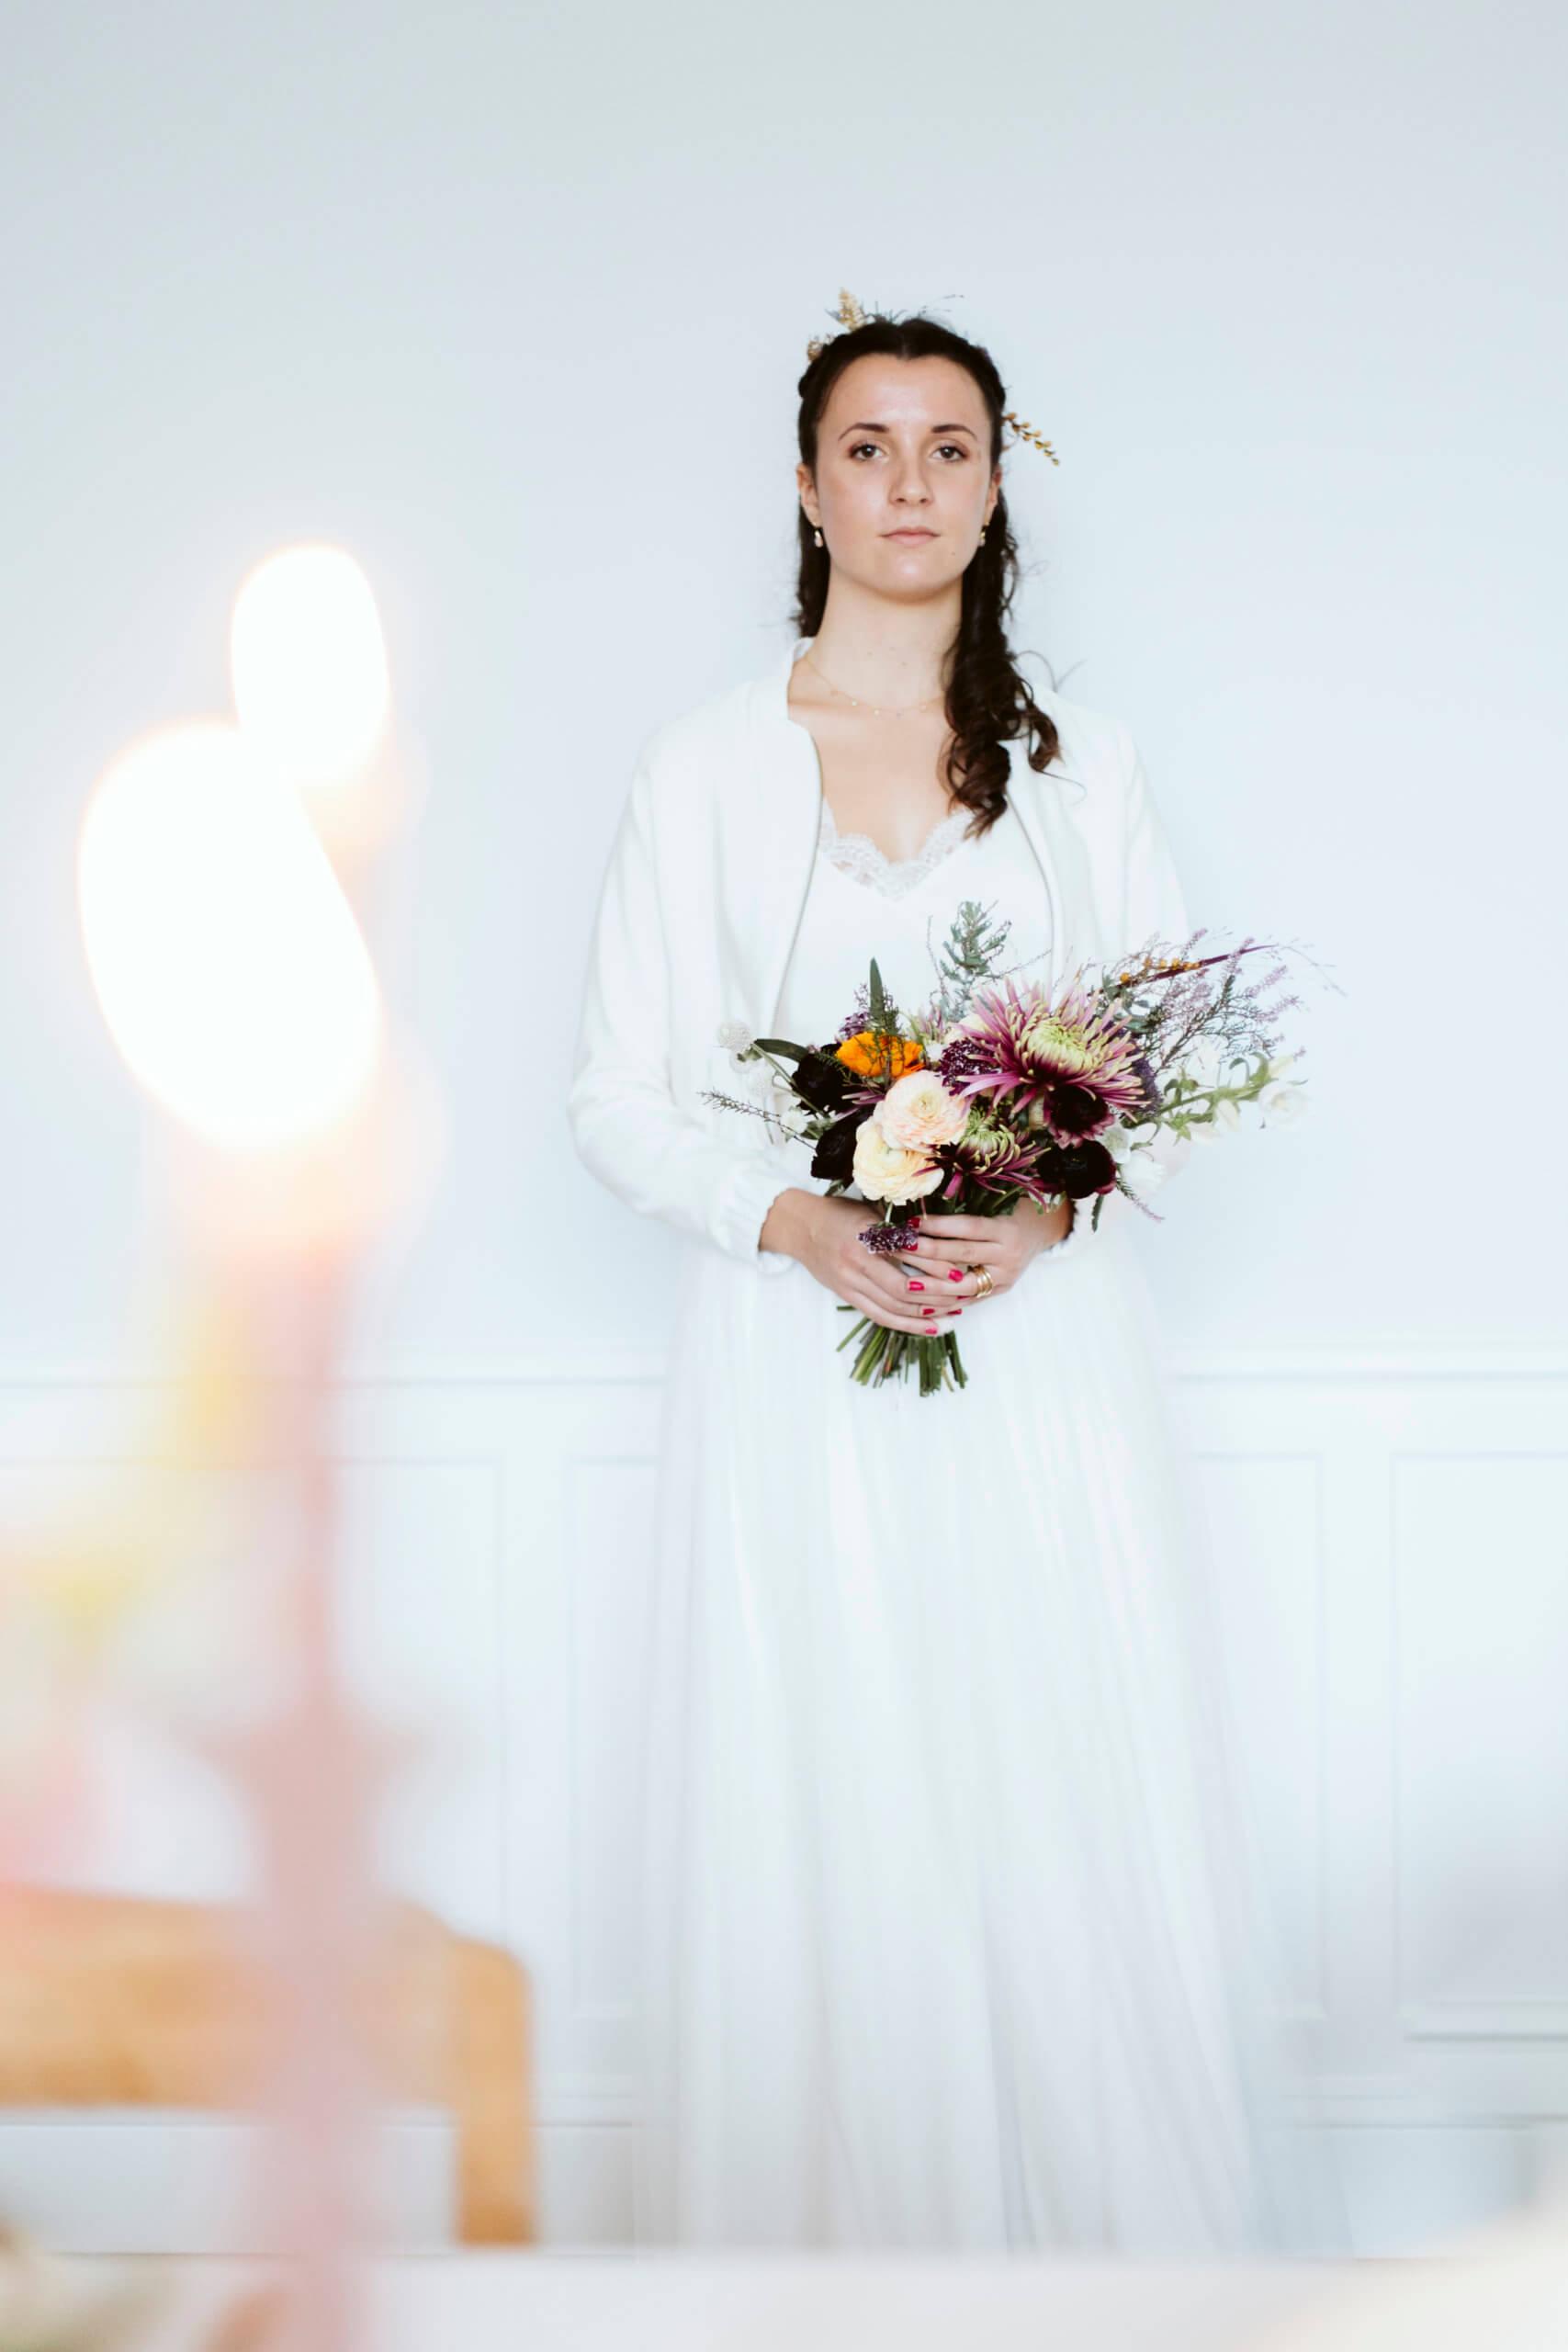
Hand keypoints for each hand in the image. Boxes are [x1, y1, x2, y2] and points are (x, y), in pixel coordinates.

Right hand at [759, 1190, 969, 1335]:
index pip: (910, 1259)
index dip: (938, 1268)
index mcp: (867, 1238)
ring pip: (894, 1309)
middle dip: (937, 1297)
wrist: (800, 1228)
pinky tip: (929, 1327)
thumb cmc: (839, 1214)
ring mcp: (850, 1284)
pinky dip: (906, 1324)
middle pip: (905, 1291)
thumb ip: (900, 1232)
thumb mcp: (871, 1213)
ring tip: (953, 1316)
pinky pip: (880, 1317)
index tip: (963, 1272)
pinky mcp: (847, 1296)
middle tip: (964, 1297)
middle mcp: (858, 1264)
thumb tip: (942, 1245)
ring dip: (925, 1315)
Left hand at [894, 1197, 1072, 1301]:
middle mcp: (1007, 1255)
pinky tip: (921, 1302)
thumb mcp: (993, 1207)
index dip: (938, 1226)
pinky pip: (967, 1300)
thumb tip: (918, 1214)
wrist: (1037, 1235)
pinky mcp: (998, 1292)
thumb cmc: (1008, 1214)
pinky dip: (944, 1301)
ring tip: (905, 1282)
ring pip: (963, 1285)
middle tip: (899, 1248)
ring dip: (931, 1284)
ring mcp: (1004, 1278)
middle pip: (961, 1255)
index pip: (967, 1228)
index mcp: (1005, 1229)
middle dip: (927, 1253)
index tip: (910, 1223)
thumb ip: (963, 1214)